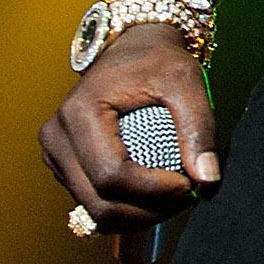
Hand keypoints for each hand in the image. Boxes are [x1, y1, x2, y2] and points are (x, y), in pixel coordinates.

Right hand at [41, 23, 218, 231]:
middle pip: (100, 202)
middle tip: (190, 196)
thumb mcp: (185, 79)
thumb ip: (199, 127)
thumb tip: (208, 180)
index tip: (191, 185)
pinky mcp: (65, 166)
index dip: (153, 191)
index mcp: (79, 113)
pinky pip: (94, 203)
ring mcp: (56, 155)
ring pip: (95, 210)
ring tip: (177, 196)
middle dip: (149, 211)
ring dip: (140, 215)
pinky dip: (128, 208)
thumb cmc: (158, 59)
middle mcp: (57, 137)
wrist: (131, 47)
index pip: (111, 175)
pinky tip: (158, 194)